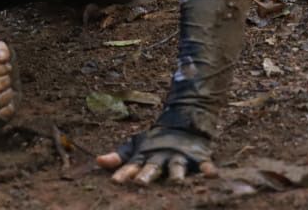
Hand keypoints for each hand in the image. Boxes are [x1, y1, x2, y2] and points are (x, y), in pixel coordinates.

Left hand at [96, 125, 216, 185]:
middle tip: (140, 184)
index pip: (132, 166)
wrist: (182, 122)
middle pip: (153, 168)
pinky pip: (204, 165)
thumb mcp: (135, 146)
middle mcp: (161, 158)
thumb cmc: (154, 141)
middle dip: (147, 176)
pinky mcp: (198, 158)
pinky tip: (210, 175)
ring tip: (175, 184)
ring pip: (177, 168)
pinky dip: (208, 169)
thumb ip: (118, 157)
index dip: (123, 173)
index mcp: (145, 156)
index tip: (115, 182)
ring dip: (176, 176)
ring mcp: (179, 157)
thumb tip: (97, 161)